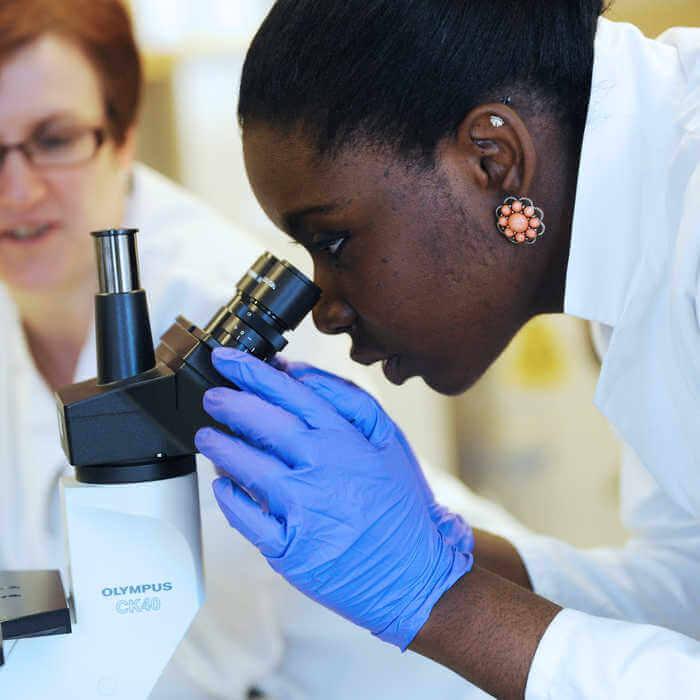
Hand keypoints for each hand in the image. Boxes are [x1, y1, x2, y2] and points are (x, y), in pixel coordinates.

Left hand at [195, 348, 472, 649]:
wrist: (415, 571)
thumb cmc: (401, 503)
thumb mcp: (389, 438)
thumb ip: (347, 399)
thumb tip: (299, 375)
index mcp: (343, 438)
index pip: (288, 393)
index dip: (251, 372)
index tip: (227, 360)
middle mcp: (320, 469)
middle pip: (262, 424)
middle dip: (229, 404)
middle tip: (211, 397)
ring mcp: (303, 510)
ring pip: (248, 468)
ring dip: (221, 448)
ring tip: (208, 437)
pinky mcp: (291, 549)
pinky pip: (248, 520)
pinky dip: (230, 499)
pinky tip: (222, 486)